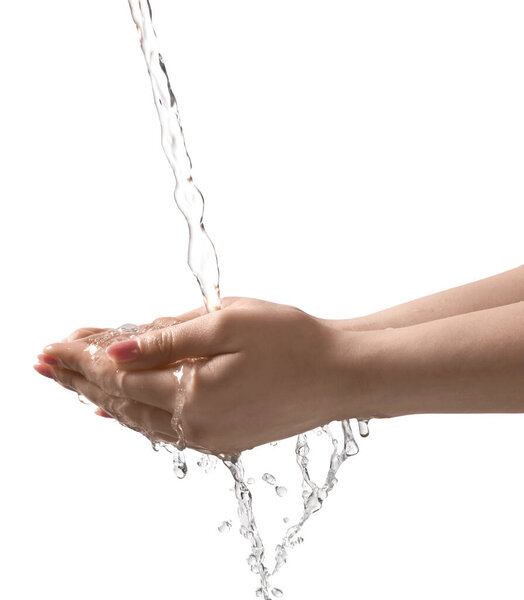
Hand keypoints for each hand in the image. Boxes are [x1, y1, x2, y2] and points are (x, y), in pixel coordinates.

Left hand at [36, 298, 364, 455]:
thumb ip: (169, 339)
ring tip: (71, 385)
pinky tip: (118, 411)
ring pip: (140, 419)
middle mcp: (196, 425)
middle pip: (122, 402)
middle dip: (80, 381)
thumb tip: (118, 349)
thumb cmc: (294, 340)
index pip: (120, 375)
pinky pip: (166, 429)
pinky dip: (135, 415)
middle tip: (45, 364)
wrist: (344, 375)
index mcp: (194, 394)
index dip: (83, 358)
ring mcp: (211, 436)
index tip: (53, 345)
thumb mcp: (229, 322)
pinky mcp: (226, 437)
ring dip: (103, 400)